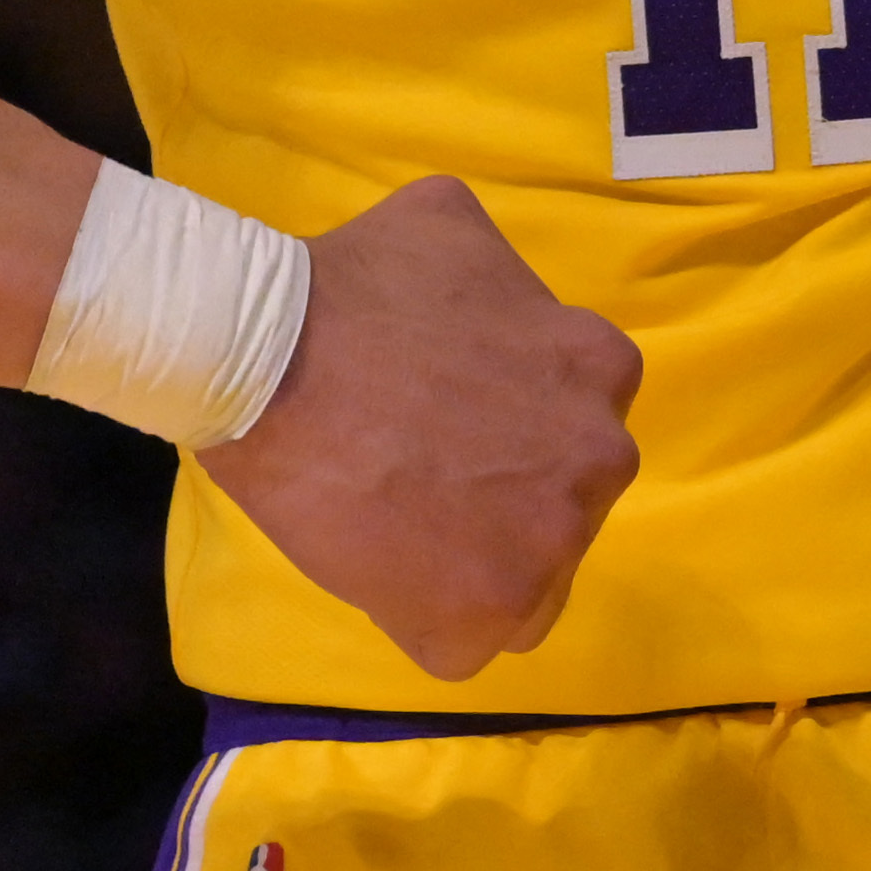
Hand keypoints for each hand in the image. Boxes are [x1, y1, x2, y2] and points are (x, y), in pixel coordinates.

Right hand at [193, 175, 641, 678]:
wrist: (267, 360)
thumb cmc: (353, 287)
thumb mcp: (454, 229)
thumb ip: (501, 277)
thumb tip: (489, 302)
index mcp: (602, 368)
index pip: (574, 418)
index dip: (509, 426)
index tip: (449, 423)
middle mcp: (600, 459)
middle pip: (559, 499)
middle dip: (501, 495)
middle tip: (417, 473)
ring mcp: (550, 544)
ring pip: (524, 576)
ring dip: (468, 561)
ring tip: (391, 525)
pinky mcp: (487, 614)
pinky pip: (468, 640)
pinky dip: (424, 618)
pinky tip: (376, 569)